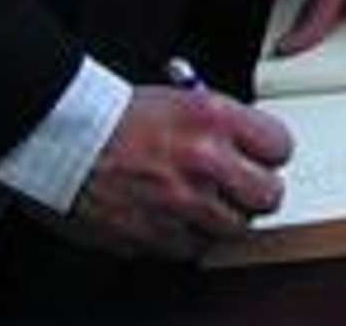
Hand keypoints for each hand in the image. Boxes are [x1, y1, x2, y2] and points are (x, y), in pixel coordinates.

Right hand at [60, 84, 290, 262]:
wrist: (65, 138)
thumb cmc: (117, 115)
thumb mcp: (182, 97)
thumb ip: (221, 122)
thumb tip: (248, 142)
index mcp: (214, 118)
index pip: (280, 146)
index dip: (273, 154)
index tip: (266, 158)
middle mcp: (203, 161)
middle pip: (268, 195)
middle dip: (259, 192)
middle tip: (247, 187)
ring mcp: (179, 202)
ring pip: (234, 228)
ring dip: (225, 218)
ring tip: (209, 203)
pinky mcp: (152, 235)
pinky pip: (192, 248)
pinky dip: (189, 238)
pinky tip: (178, 219)